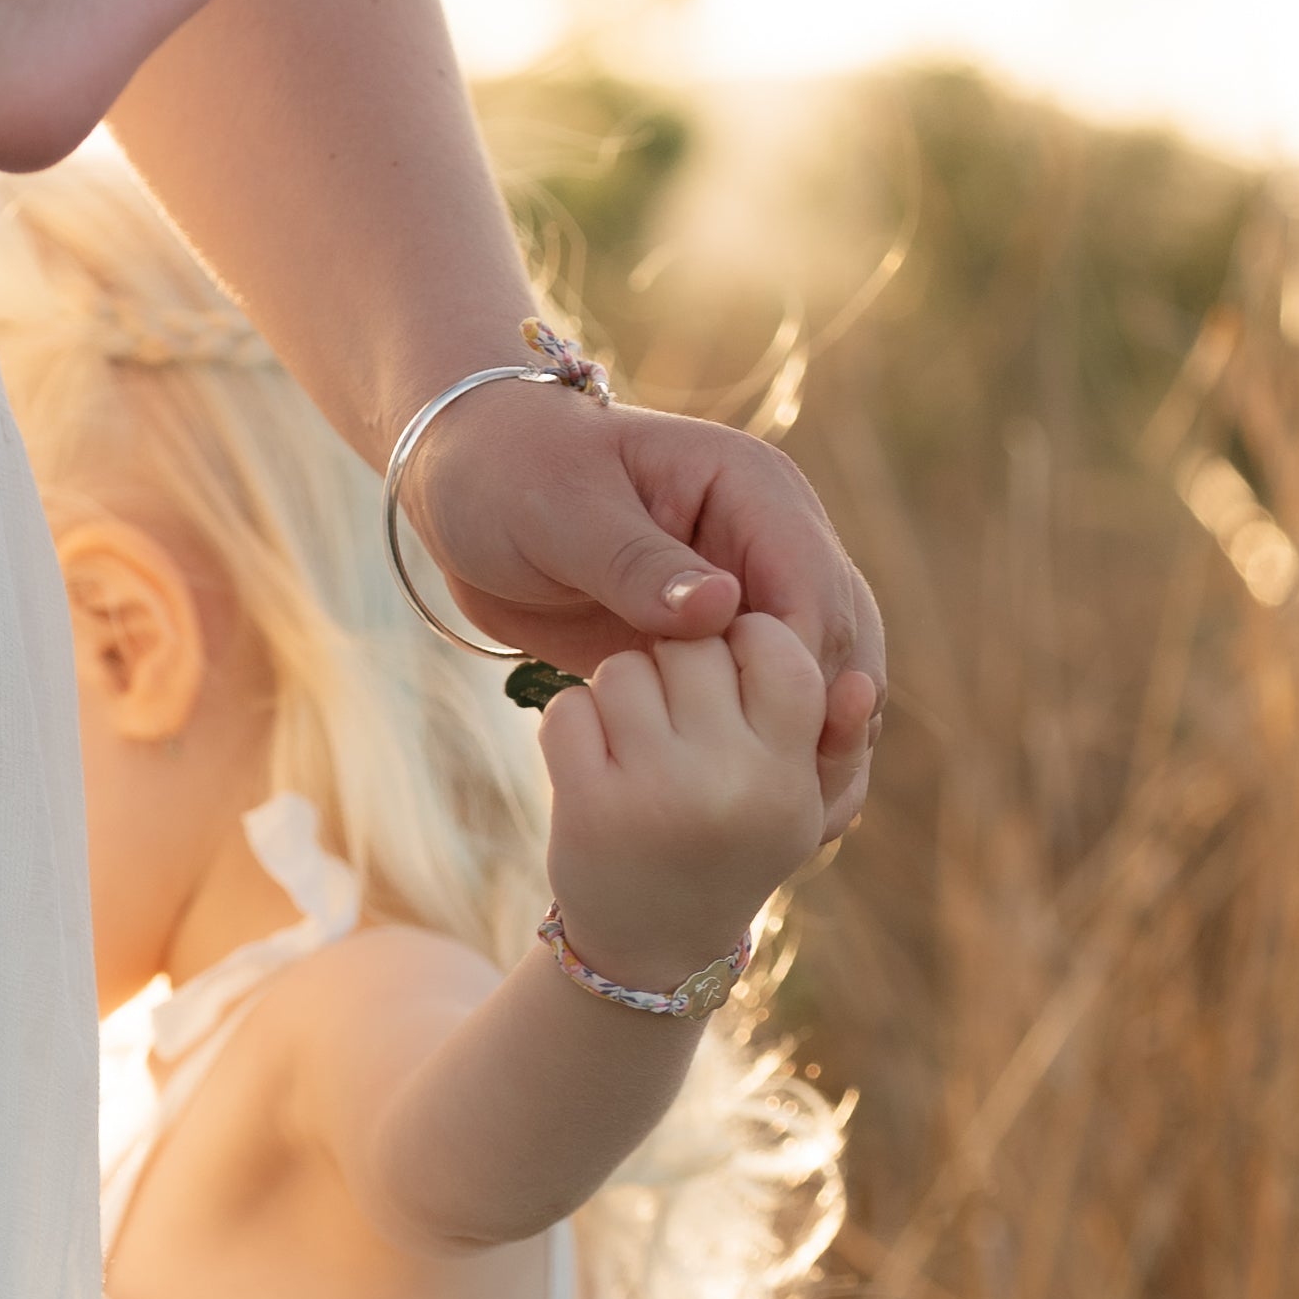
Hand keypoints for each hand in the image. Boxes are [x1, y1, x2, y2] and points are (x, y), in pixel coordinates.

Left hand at [404, 389, 883, 839]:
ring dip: (810, 741)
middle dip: (827, 716)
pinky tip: (768, 806)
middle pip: (834, 636)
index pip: (812, 585)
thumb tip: (721, 611)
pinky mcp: (712, 638)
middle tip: (808, 804)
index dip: (805, 666)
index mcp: (751, 487)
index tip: (784, 743)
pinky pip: (762, 696)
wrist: (464, 484)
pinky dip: (770, 745)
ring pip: (812, 674)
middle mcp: (768, 536)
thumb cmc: (506, 477)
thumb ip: (637, 563)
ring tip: (805, 822)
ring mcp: (745, 589)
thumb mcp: (562, 514)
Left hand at [535, 616, 828, 994]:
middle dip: (681, 660)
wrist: (654, 947)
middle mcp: (724, 785)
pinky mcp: (585, 807)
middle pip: (694, 647)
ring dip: (624, 689)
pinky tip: (594, 754)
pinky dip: (574, 721)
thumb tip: (860, 683)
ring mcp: (651, 795)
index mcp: (785, 779)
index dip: (749, 639)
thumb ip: (838, 741)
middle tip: (679, 704)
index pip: (777, 650)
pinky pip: (569, 708)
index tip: (732, 662)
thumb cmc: (737, 851)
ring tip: (639, 733)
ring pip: (625, 670)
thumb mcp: (802, 807)